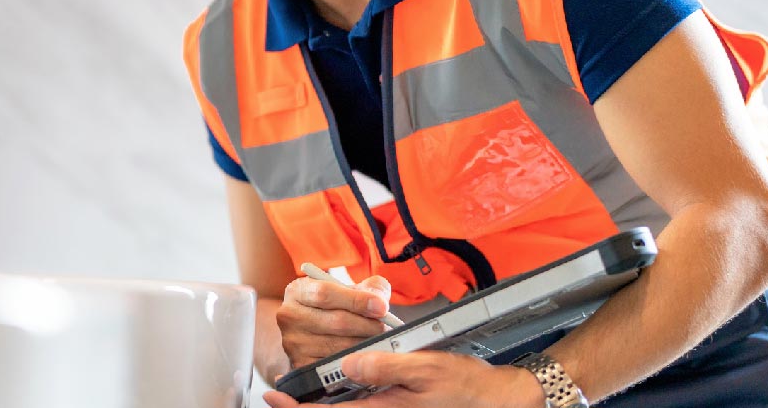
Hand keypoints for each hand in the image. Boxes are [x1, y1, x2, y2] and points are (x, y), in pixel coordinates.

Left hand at [263, 351, 545, 407]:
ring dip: (323, 406)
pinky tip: (337, 386)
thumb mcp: (425, 367)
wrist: (494, 400)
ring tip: (299, 393)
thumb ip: (385, 365)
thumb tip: (349, 363)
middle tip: (277, 395)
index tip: (273, 395)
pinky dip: (342, 403)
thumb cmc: (464, 385)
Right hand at [276, 274, 393, 369]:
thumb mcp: (345, 289)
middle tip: (388, 327)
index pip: (325, 293)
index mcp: (297, 291)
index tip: (382, 307)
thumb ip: (367, 287)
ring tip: (381, 341)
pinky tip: (367, 356)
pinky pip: (335, 366)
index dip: (357, 300)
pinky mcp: (300, 365)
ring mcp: (293, 343)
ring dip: (366, 345)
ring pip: (339, 347)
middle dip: (368, 325)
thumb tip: (381, 298)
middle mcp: (289, 316)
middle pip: (336, 322)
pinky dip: (356, 362)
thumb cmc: (332, 307)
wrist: (307, 332)